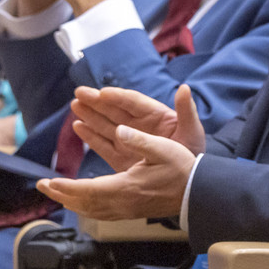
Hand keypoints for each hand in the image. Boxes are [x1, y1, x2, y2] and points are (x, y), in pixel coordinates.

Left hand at [37, 122, 198, 219]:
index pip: (89, 190)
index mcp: (127, 186)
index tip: (49, 182)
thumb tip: (120, 130)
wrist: (197, 193)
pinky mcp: (130, 211)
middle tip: (42, 186)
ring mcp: (126, 209)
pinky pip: (101, 213)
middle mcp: (123, 202)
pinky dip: (85, 207)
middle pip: (84, 203)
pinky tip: (81, 202)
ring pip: (91, 210)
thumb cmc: (182, 169)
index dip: (67, 187)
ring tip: (56, 192)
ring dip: (71, 201)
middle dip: (61, 195)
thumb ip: (140, 140)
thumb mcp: (163, 149)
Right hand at [70, 84, 204, 169]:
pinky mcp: (123, 157)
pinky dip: (91, 136)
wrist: (189, 180)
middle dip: (97, 102)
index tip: (103, 93)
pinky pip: (104, 144)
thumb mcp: (193, 131)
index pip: (133, 103)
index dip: (118, 97)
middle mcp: (139, 125)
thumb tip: (185, 88)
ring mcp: (130, 140)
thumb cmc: (193, 151)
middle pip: (114, 110)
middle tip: (79, 93)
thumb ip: (187, 111)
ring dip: (90, 115)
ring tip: (75, 105)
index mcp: (155, 116)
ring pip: (106, 124)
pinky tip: (78, 126)